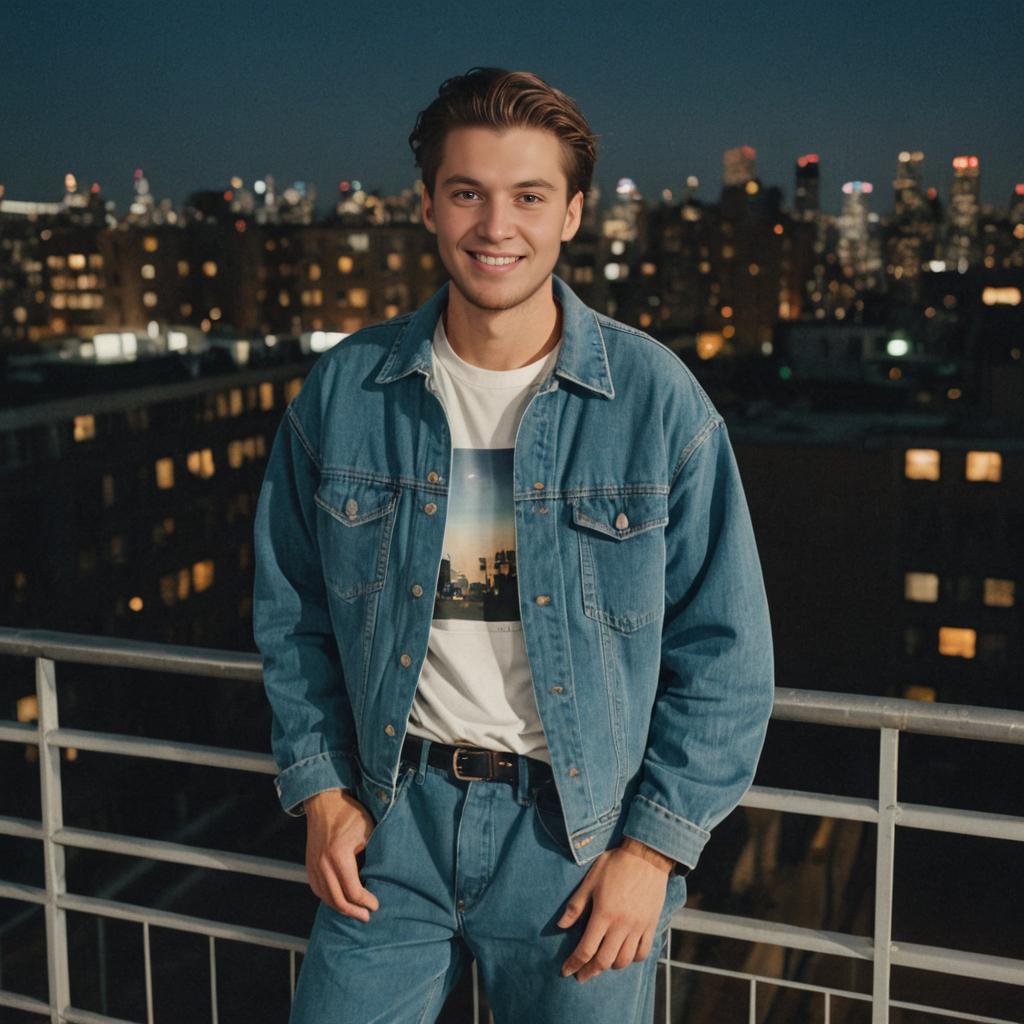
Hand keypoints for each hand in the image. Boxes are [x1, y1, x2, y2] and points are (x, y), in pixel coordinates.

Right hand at [304, 788, 379, 921]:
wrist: (324, 801)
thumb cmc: (349, 814)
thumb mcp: (368, 831)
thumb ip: (371, 855)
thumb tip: (377, 877)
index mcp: (338, 857)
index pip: (353, 890)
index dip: (366, 901)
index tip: (376, 905)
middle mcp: (322, 864)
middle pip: (337, 900)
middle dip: (353, 911)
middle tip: (366, 916)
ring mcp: (313, 865)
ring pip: (325, 897)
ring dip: (340, 908)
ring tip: (354, 912)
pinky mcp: (308, 864)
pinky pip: (317, 888)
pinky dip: (328, 898)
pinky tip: (338, 901)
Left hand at [558, 839, 673, 982]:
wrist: (647, 856)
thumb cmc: (616, 864)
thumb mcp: (591, 880)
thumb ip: (576, 904)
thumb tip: (561, 925)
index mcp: (604, 914)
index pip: (586, 948)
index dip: (574, 963)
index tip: (566, 971)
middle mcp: (622, 925)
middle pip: (604, 960)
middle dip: (590, 971)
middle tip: (581, 976)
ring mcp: (638, 926)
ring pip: (624, 960)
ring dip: (610, 966)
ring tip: (601, 964)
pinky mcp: (651, 925)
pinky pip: (642, 952)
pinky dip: (632, 959)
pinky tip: (624, 956)